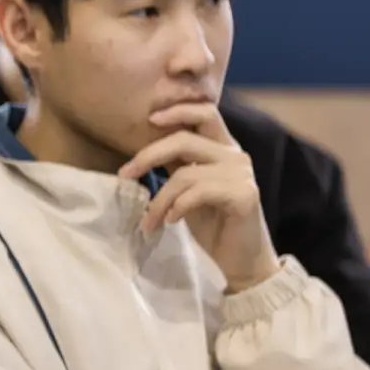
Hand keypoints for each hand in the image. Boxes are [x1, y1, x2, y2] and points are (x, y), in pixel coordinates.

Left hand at [120, 103, 280, 292]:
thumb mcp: (187, 187)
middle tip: (124, 175)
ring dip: (159, 199)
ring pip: (185, 173)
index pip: (205, 112)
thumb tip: (140, 152)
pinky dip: (176, 207)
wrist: (239, 260)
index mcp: (222, 147)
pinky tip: (171, 221)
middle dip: (148, 155)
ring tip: (149, 221)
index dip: (177, 110)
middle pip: (185, 138)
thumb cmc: (211, 223)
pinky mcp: (244, 195)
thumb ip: (175, 164)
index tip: (149, 118)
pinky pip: (198, 193)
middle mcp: (235, 155)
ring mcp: (242, 174)